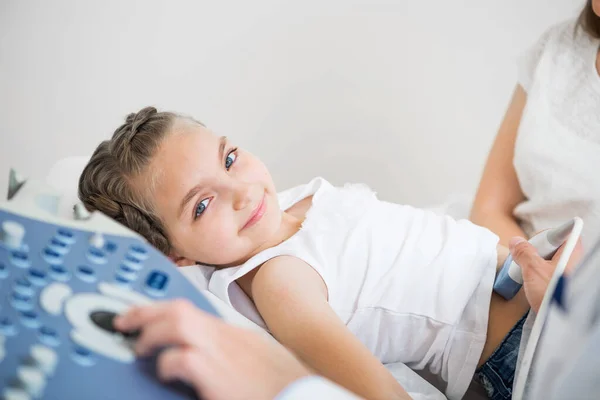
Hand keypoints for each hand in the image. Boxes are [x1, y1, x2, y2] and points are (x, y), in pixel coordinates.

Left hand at [114, 299, 310, 399]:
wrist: (304, 395)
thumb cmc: (284, 384)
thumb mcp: (260, 359)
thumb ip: (236, 352)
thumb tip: (214, 355)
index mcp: (235, 335)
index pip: (193, 310)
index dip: (163, 311)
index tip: (146, 315)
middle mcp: (227, 337)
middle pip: (180, 309)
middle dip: (147, 311)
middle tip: (125, 320)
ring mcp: (224, 354)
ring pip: (178, 324)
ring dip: (151, 332)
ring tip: (137, 345)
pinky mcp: (218, 377)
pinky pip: (182, 359)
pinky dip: (166, 363)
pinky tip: (162, 371)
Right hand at [509, 236, 582, 312]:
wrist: (565, 323)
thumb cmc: (554, 296)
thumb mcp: (533, 270)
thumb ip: (523, 252)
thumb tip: (516, 242)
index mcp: (573, 250)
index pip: (559, 233)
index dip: (542, 239)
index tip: (533, 247)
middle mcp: (576, 260)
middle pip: (553, 247)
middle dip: (537, 255)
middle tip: (528, 265)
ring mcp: (573, 273)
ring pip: (552, 262)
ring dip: (537, 268)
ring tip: (532, 280)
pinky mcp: (568, 286)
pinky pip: (553, 275)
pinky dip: (542, 278)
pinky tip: (537, 288)